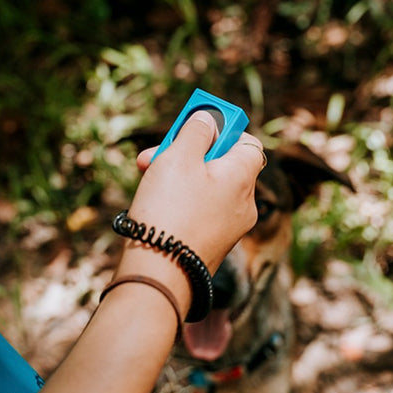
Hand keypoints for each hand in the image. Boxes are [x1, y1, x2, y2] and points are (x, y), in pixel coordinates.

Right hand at [127, 110, 263, 272]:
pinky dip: (181, 202)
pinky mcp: (212, 245)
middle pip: (221, 164)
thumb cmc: (170, 209)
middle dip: (186, 154)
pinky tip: (154, 205)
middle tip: (152, 154)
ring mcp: (230, 227)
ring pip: (207, 189)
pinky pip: (201, 212)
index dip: (224, 130)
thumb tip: (210, 119)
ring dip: (177, 177)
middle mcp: (244, 203)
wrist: (159, 273)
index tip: (197, 128)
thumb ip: (197, 131)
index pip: (248, 142)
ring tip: (145, 177)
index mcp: (244, 177)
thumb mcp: (179, 156)